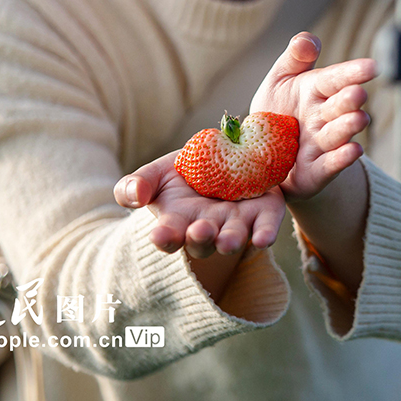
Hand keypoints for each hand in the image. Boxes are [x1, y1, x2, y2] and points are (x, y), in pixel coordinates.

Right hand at [113, 151, 285, 258]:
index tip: (159, 235)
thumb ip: (137, 185)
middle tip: (199, 230)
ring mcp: (236, 222)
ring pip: (233, 237)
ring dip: (231, 241)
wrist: (225, 156)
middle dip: (201, 239)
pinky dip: (265, 233)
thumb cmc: (184, 172)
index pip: (169, 236)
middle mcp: (208, 229)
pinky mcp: (263, 211)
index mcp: (179, 223)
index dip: (165, 237)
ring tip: (227, 241)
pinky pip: (266, 225)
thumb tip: (134, 197)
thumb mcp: (157, 173)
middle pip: (203, 243)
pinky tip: (263, 240)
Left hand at [250, 32, 377, 202]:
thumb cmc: (276, 112)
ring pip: (338, 134)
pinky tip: (353, 151)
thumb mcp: (279, 80)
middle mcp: (326, 117)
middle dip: (349, 100)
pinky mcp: (317, 172)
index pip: (337, 78)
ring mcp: (324, 145)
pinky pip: (330, 165)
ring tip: (358, 118)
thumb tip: (307, 40)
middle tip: (357, 94)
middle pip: (341, 106)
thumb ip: (294, 58)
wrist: (264, 157)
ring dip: (348, 127)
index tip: (372, 66)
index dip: (353, 72)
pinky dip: (341, 159)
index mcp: (317, 90)